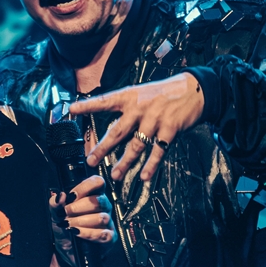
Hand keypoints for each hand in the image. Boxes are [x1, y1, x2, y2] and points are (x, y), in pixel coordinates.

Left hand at [42, 175, 113, 266]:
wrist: (66, 251)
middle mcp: (103, 207)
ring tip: (69, 226)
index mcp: (92, 195)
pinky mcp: (110, 238)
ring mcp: (108, 222)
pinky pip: (103, 234)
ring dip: (81, 222)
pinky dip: (88, 234)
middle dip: (78, 207)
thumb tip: (60, 196)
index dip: (85, 187)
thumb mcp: (55, 215)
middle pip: (99, 200)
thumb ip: (55, 204)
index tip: (71, 196)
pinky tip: (78, 234)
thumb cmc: (65, 229)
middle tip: (65, 214)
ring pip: (101, 217)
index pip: (97, 182)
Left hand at [69, 73, 203, 181]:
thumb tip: (109, 126)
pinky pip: (158, 151)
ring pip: (136, 145)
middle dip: (102, 148)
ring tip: (115, 175)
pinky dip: (151, 165)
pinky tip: (145, 176)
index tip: (72, 110)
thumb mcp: (141, 93)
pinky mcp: (170, 129)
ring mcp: (155, 119)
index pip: (105, 101)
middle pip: (117, 131)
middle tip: (90, 160)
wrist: (194, 90)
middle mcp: (140, 108)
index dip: (88, 106)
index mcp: (130, 96)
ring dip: (125, 162)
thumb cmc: (164, 93)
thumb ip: (126, 109)